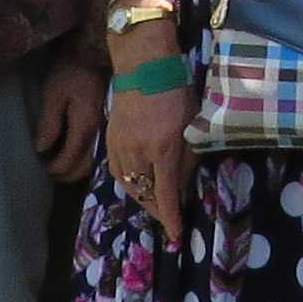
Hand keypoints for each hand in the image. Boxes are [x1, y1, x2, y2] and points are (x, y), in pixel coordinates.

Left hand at [31, 58, 101, 182]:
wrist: (97, 52)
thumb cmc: (71, 70)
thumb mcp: (53, 94)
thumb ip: (49, 123)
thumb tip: (42, 149)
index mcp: (85, 126)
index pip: (69, 162)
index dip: (54, 168)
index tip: (43, 166)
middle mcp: (101, 133)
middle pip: (85, 168)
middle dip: (66, 173)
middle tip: (51, 169)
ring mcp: (109, 130)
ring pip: (96, 162)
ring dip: (78, 167)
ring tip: (63, 162)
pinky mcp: (112, 125)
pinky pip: (101, 149)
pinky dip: (88, 156)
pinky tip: (78, 150)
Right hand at [104, 81, 191, 227]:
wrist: (144, 66)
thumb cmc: (176, 90)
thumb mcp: (192, 124)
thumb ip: (188, 156)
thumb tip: (182, 183)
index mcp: (163, 149)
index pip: (165, 195)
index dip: (170, 218)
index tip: (175, 235)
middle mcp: (139, 153)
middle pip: (144, 194)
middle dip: (156, 210)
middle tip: (168, 216)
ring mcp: (121, 147)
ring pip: (128, 185)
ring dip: (142, 197)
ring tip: (153, 202)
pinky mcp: (110, 140)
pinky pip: (117, 171)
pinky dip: (128, 182)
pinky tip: (136, 182)